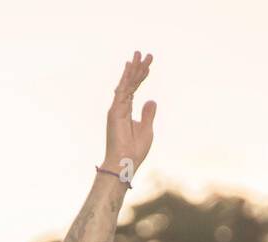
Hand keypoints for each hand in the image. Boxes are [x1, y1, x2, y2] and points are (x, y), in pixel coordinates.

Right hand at [103, 52, 156, 180]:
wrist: (125, 162)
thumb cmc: (135, 150)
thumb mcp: (147, 129)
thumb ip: (148, 114)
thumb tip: (152, 100)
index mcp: (126, 111)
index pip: (134, 89)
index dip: (140, 77)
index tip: (147, 65)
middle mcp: (120, 107)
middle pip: (130, 83)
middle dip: (138, 68)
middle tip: (146, 54)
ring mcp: (117, 108)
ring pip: (126, 84)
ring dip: (134, 69)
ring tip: (140, 54)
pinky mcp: (115, 111)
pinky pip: (122, 90)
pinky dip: (127, 78)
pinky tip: (131, 66)